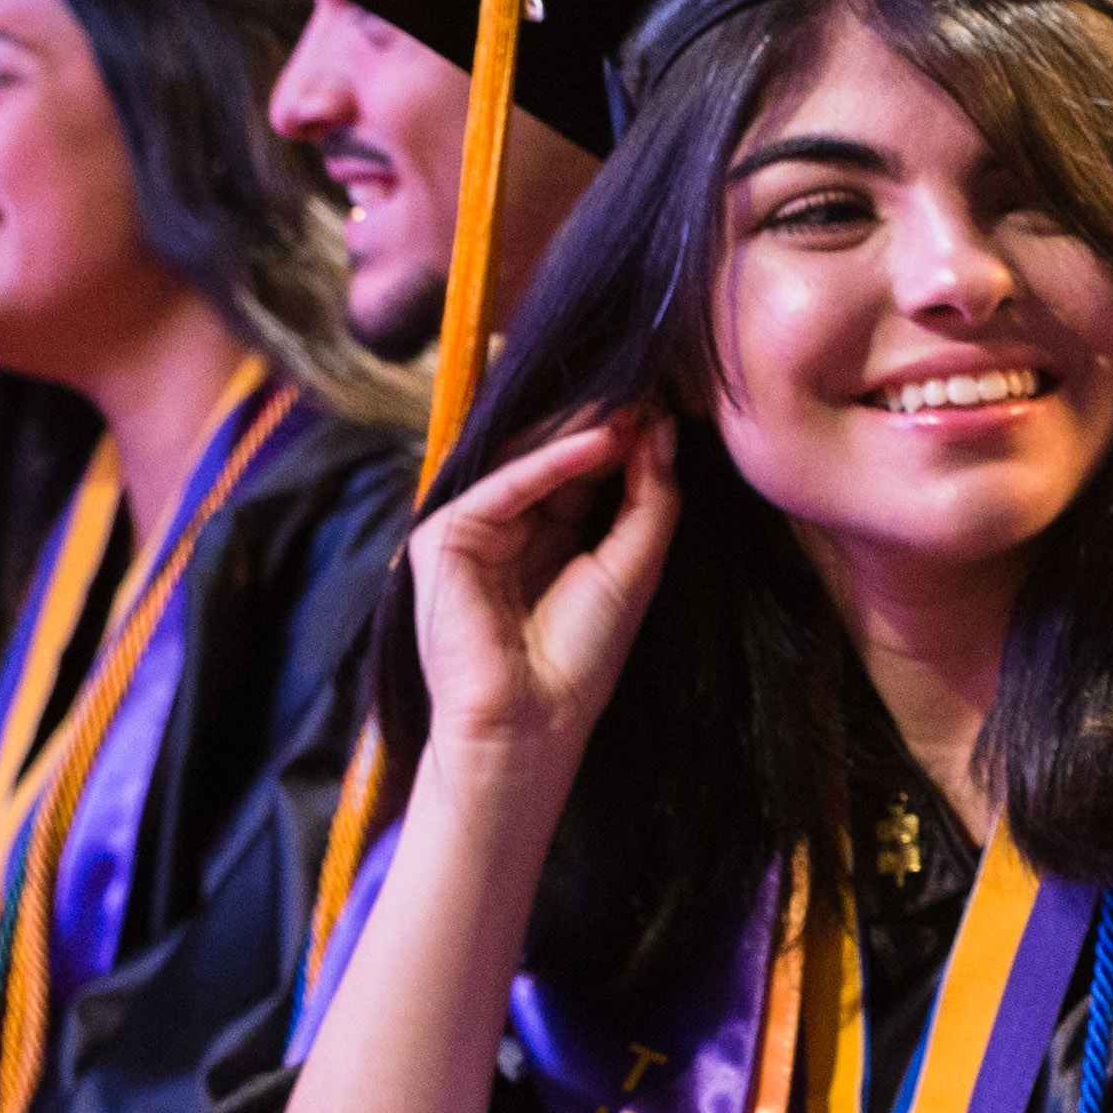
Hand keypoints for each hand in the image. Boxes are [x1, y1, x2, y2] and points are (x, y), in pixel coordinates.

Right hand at [408, 412, 682, 786]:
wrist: (532, 721)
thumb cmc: (582, 658)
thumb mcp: (634, 564)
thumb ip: (650, 497)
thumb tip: (661, 427)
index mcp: (548, 538)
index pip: (583, 471)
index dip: (624, 439)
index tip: (669, 406)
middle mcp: (508, 527)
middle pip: (553, 458)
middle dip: (602, 424)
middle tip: (652, 390)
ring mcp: (472, 530)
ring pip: (526, 461)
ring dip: (581, 431)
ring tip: (633, 405)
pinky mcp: (444, 538)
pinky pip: (503, 487)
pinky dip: (550, 462)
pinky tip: (600, 443)